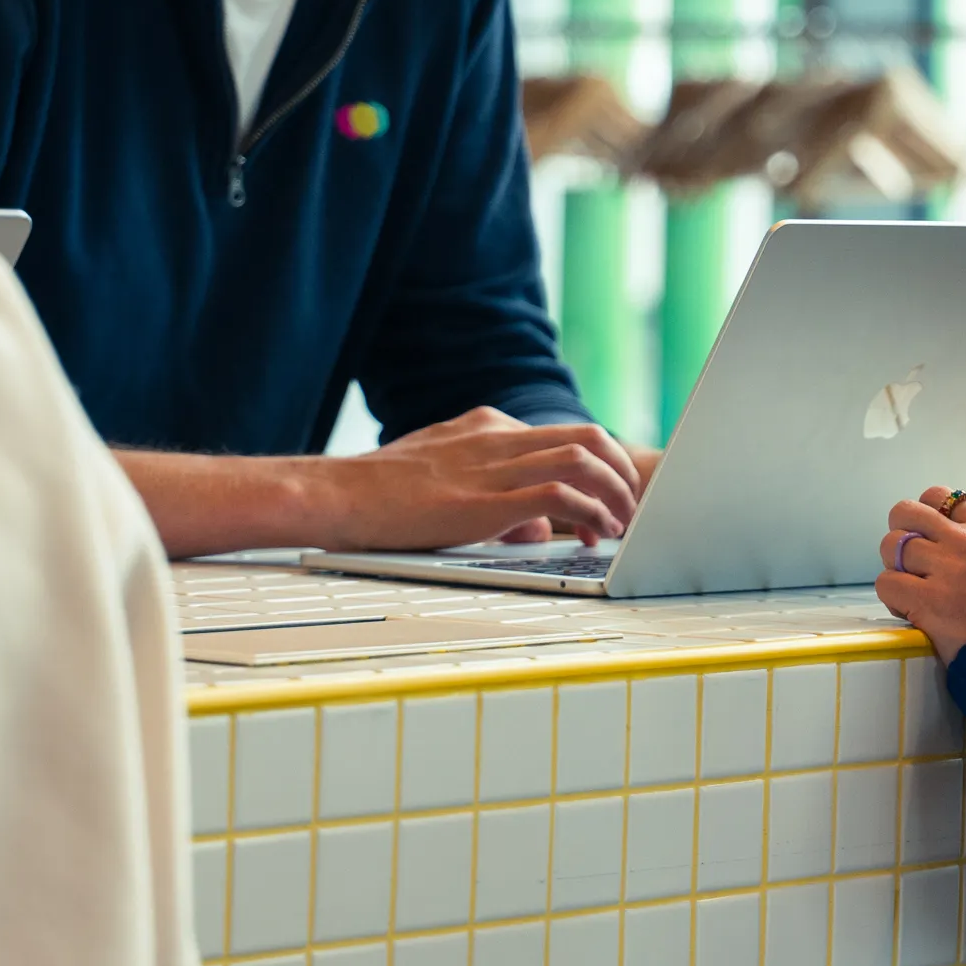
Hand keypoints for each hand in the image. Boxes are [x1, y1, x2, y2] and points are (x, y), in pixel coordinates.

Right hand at [333, 409, 642, 548]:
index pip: (565, 436)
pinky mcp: (482, 502)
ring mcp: (491, 468)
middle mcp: (497, 439)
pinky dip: (588, 515)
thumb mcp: (447, 485)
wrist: (334, 494)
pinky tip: (592, 537)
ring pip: (582, 460)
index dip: (602, 465)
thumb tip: (539, 528)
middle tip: (632, 508)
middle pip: (588, 438)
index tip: (615, 494)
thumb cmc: (380, 495)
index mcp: (488, 428)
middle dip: (622, 473)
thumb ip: (497, 500)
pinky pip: (556, 498)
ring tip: (621, 525)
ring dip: (614, 494)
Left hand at [874, 486, 965, 665]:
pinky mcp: (928, 601)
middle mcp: (965, 542)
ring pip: (891, 545)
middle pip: (906, 512)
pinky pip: (887, 583)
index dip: (929, 516)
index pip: (941, 498)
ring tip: (908, 586)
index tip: (932, 536)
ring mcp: (945, 569)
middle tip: (910, 558)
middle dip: (902, 531)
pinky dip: (892, 596)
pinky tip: (908, 610)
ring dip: (895, 567)